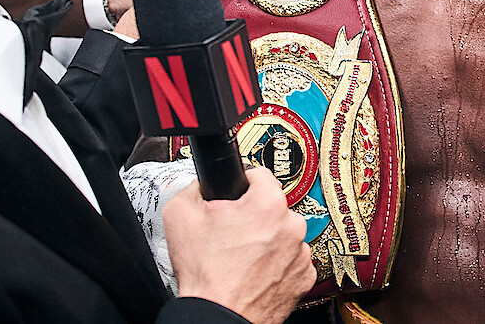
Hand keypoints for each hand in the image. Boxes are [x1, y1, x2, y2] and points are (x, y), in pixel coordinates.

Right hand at [162, 167, 314, 323]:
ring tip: (242, 257)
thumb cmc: (205, 275)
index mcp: (268, 204)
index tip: (236, 195)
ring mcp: (301, 254)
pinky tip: (255, 272)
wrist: (217, 316)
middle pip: (271, 207)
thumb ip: (196, 187)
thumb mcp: (180, 214)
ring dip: (266, 241)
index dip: (242, 183)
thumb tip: (204, 184)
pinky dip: (276, 264)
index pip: (259, 175)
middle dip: (252, 216)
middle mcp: (292, 226)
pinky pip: (290, 260)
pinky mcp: (304, 277)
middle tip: (231, 233)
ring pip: (282, 235)